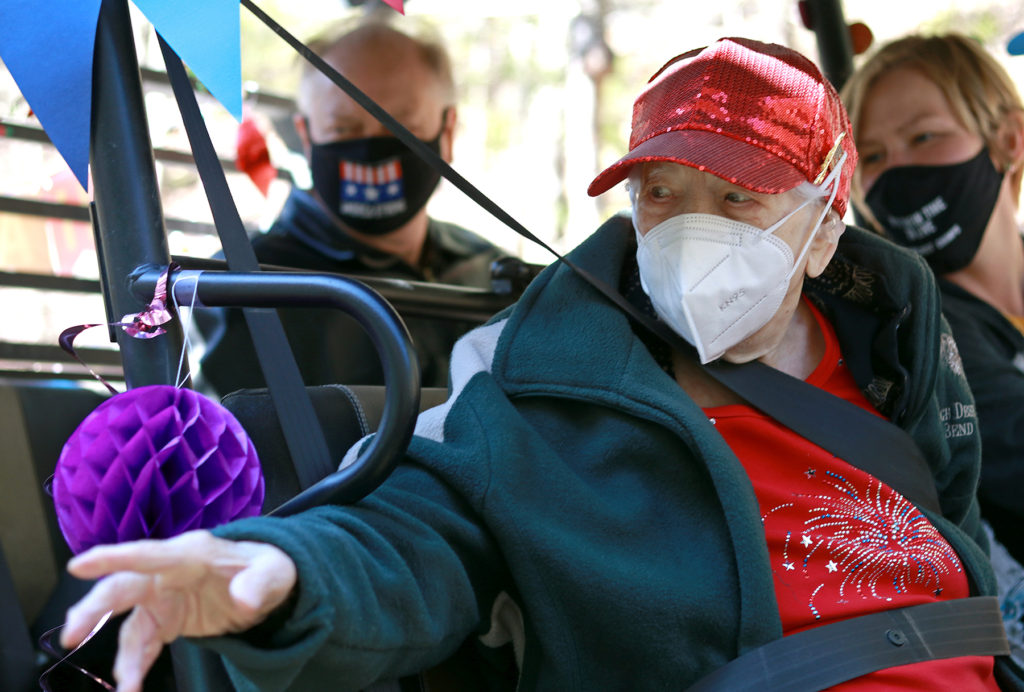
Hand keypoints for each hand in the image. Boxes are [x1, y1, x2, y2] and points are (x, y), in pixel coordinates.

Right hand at [61, 530, 296, 691]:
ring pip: (129, 625)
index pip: (147, 554)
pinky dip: (135, 667)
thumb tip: (244, 598)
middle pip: (122, 589)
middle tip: (71, 635)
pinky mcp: (166, 621)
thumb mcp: (274, 571)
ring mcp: (163, 599)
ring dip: (122, 656)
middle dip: (94, 610)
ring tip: (125, 687)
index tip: (78, 565)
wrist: (267, 583)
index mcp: (190, 554)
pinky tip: (131, 688)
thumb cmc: (268, 566)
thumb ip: (259, 582)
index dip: (113, 557)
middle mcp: (167, 574)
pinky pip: (143, 645)